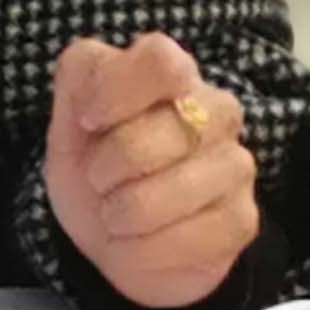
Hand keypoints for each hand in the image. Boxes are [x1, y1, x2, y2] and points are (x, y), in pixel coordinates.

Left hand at [43, 33, 259, 309]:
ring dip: (124, 214)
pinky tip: (137, 242)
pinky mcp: (242, 219)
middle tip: (98, 181)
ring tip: (116, 215)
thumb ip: (79, 83)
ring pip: (178, 189)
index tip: (88, 122)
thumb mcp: (68, 122)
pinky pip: (190, 237)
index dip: (116, 92)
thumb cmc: (93, 168)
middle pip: (166, 129)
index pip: (161, 60)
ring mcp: (236, 164)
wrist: (112, 238)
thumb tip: (97, 94)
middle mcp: (215, 109)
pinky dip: (143, 249)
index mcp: (171, 75)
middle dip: (109, 167)